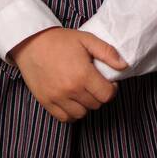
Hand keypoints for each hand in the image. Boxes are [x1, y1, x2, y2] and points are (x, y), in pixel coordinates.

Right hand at [8, 27, 129, 122]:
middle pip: (95, 105)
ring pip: (81, 114)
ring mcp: (57, 98)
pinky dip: (71, 113)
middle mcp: (70, 90)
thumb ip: (107, 52)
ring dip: (86, 105)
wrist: (31, 43)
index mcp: (83, 75)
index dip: (112, 89)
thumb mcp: (87, 39)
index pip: (107, 95)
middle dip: (99, 95)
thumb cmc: (61, 40)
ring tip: (83, 92)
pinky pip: (64, 118)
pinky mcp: (46, 102)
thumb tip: (124, 66)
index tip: (108, 82)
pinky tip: (72, 100)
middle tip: (94, 84)